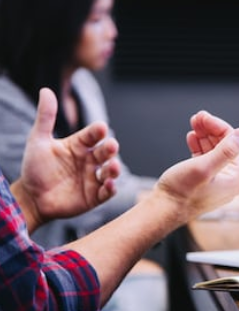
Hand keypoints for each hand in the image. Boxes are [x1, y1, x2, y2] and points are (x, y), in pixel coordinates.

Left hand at [11, 88, 119, 229]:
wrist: (31, 198)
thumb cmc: (35, 168)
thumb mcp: (38, 141)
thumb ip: (45, 117)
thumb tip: (46, 90)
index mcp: (79, 145)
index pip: (92, 135)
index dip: (97, 131)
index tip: (101, 127)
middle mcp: (90, 160)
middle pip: (105, 152)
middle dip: (110, 149)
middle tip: (111, 146)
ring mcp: (93, 178)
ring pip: (110, 171)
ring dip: (114, 169)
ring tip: (113, 167)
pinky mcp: (94, 196)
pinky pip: (107, 192)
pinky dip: (111, 188)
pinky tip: (109, 184)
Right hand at [153, 111, 238, 221]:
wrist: (162, 210)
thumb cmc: (181, 193)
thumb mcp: (204, 167)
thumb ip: (226, 150)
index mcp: (235, 179)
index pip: (235, 144)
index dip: (220, 127)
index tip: (204, 117)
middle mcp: (229, 181)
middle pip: (226, 146)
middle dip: (211, 130)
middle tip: (197, 117)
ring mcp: (217, 181)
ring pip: (215, 150)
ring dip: (205, 135)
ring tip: (193, 124)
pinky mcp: (204, 181)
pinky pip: (206, 158)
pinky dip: (199, 146)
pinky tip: (192, 138)